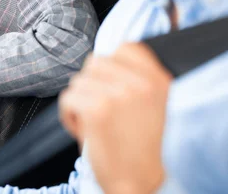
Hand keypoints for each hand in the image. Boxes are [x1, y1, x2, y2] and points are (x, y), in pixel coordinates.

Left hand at [59, 43, 171, 193]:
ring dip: (80, 102)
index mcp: (159, 80)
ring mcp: (119, 94)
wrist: (142, 185)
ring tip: (94, 124)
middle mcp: (141, 84)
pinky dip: (69, 115)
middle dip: (92, 85)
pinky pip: (67, 98)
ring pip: (78, 81)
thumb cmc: (142, 148)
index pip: (126, 47)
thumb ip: (137, 80)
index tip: (109, 85)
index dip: (111, 65)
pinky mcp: (97, 110)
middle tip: (101, 110)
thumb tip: (105, 61)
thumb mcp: (154, 105)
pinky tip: (84, 131)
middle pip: (95, 63)